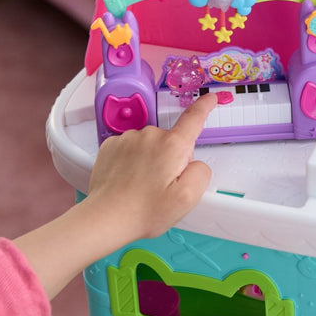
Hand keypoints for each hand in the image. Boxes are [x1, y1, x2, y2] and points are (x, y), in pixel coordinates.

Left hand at [14, 93, 216, 298]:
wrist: (104, 218)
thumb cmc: (145, 211)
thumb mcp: (187, 198)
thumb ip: (201, 173)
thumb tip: (194, 163)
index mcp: (172, 145)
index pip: (194, 117)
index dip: (205, 106)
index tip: (211, 97)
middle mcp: (150, 134)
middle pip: (172, 140)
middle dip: (173, 159)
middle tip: (163, 186)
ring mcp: (128, 138)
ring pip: (150, 145)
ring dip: (151, 160)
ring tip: (143, 186)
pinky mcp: (111, 145)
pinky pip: (131, 148)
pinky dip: (133, 160)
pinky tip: (128, 180)